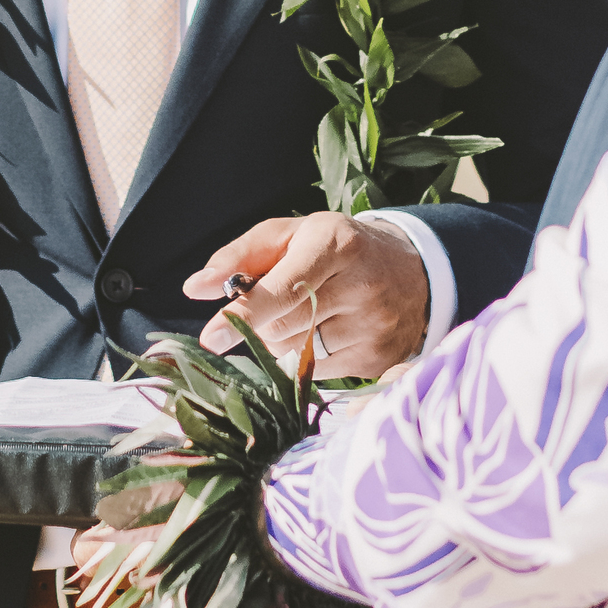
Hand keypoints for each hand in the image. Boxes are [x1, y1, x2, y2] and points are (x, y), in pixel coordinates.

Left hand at [184, 212, 430, 378]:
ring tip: (303, 315)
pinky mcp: (379, 359)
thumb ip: (239, 257)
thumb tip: (195, 289)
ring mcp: (375, 326)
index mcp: (336, 244)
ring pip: (298, 353)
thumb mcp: (290, 235)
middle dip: (261, 324)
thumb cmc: (333, 248)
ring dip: (282, 341)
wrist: (412, 269)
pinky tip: (324, 332)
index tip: (210, 337)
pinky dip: (306, 358)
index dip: (244, 315)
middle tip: (269, 308)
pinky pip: (320, 372)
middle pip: (284, 326)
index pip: (282, 290)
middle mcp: (361, 285)